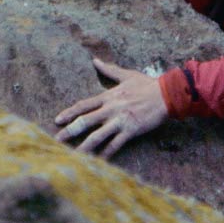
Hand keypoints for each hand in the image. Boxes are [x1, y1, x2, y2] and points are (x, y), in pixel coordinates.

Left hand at [54, 57, 169, 157]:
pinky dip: (106, 153)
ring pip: (97, 136)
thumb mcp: (127, 75)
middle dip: (70, 131)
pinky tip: (98, 162)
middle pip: (85, 121)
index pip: (83, 105)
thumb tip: (95, 60)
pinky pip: (115, 144)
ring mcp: (120, 120)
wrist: (167, 94)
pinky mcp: (131, 130)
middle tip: (56, 141)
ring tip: (73, 156)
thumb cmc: (147, 84)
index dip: (69, 113)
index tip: (57, 120)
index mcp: (108, 96)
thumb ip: (109, 70)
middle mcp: (111, 109)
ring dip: (84, 146)